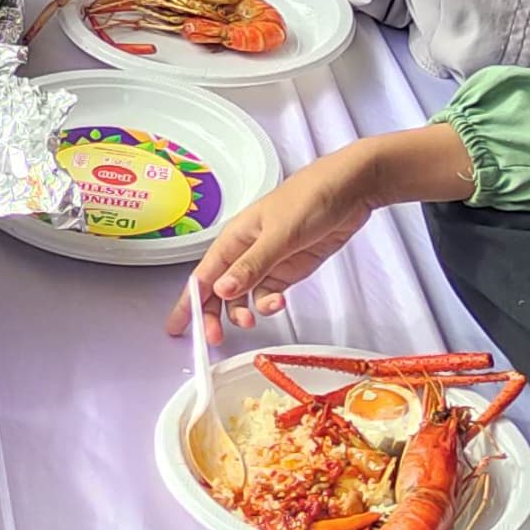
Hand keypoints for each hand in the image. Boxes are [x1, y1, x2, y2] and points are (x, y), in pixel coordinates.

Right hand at [180, 147, 388, 332]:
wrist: (350, 190)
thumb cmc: (310, 198)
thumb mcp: (279, 234)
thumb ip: (251, 265)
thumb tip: (220, 290)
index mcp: (235, 237)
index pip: (203, 275)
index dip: (189, 302)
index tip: (179, 327)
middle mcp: (246, 251)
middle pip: (219, 290)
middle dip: (213, 315)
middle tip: (215, 338)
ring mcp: (267, 262)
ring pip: (243, 297)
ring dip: (243, 312)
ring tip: (253, 320)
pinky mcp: (287, 270)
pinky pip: (268, 295)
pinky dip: (269, 305)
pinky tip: (279, 303)